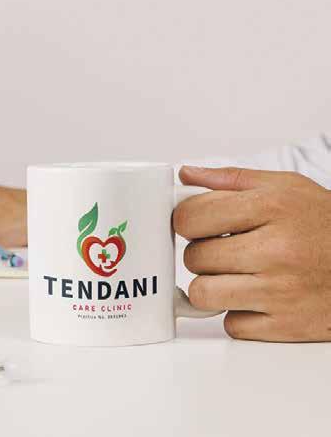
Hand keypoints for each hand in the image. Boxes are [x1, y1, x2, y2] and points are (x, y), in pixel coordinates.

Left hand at [174, 166, 330, 341]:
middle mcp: (276, 250)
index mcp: (270, 208)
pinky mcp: (289, 325)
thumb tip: (186, 176)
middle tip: (221, 249)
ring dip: (211, 286)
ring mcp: (282, 292)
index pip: (191, 217)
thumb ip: (230, 179)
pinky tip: (256, 297)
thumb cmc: (325, 224)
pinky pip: (232, 325)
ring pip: (204, 294)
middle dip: (200, 253)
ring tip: (232, 274)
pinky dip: (238, 314)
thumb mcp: (285, 187)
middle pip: (194, 258)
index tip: (193, 224)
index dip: (185, 221)